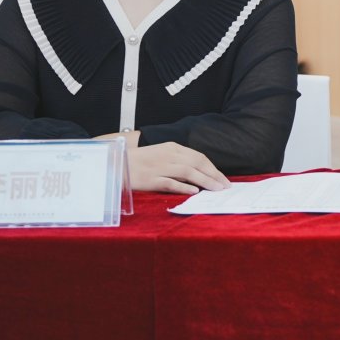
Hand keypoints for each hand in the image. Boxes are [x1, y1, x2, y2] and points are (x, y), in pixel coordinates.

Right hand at [103, 131, 227, 194]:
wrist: (114, 164)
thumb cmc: (138, 162)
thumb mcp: (161, 155)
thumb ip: (178, 161)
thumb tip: (198, 174)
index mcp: (172, 148)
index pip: (198, 157)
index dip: (213, 168)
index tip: (223, 179)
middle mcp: (167, 155)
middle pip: (197, 163)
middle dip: (214, 175)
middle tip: (225, 186)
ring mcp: (159, 167)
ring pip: (188, 172)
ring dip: (205, 181)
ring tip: (217, 190)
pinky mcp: (150, 179)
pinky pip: (170, 182)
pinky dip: (184, 186)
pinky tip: (195, 192)